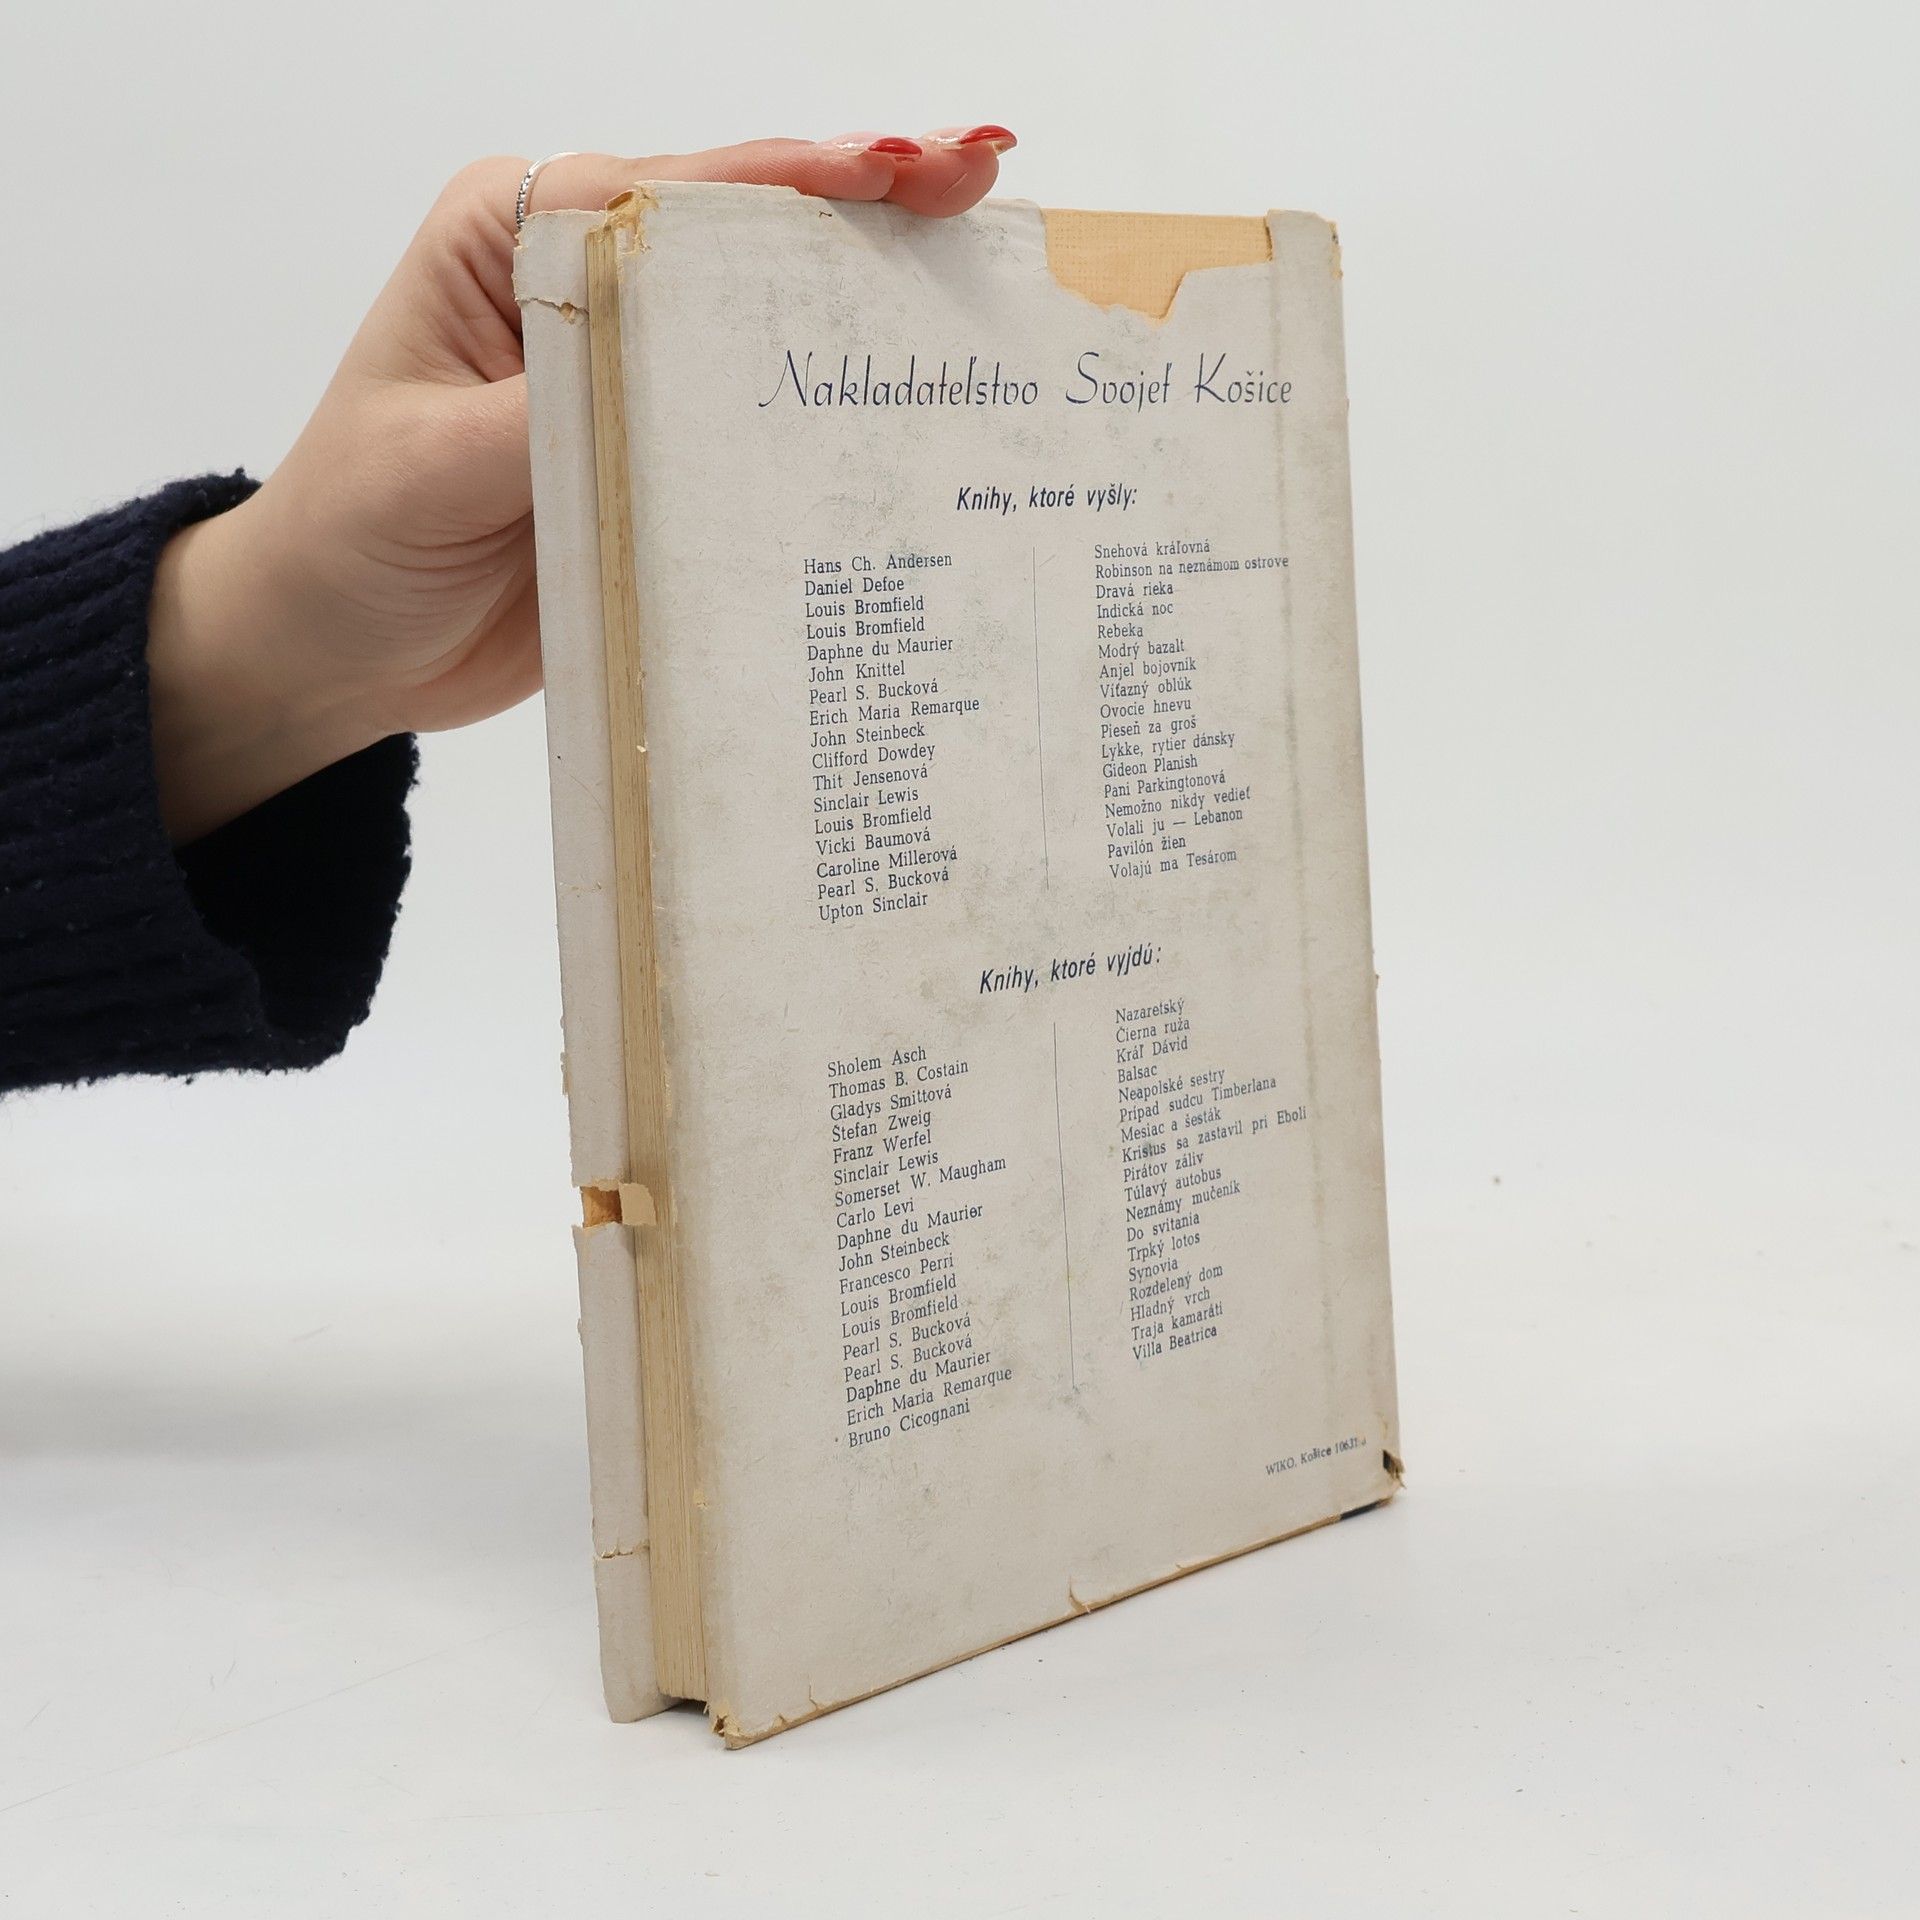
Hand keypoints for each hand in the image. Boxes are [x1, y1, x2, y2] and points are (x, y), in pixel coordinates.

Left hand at [146, 129, 1015, 841]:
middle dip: (864, 198)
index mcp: (515, 241)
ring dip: (872, 289)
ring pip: (769, 319)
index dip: (787, 177)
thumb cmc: (349, 536)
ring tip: (982, 253)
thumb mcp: (429, 467)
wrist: (336, 652)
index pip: (668, 192)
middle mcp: (586, 289)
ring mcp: (635, 375)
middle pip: (742, 232)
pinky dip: (840, 410)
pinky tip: (919, 398)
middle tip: (981, 173)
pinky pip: (762, 428)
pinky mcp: (664, 458)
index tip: (891, 164)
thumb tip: (658, 371)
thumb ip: (542, 411)